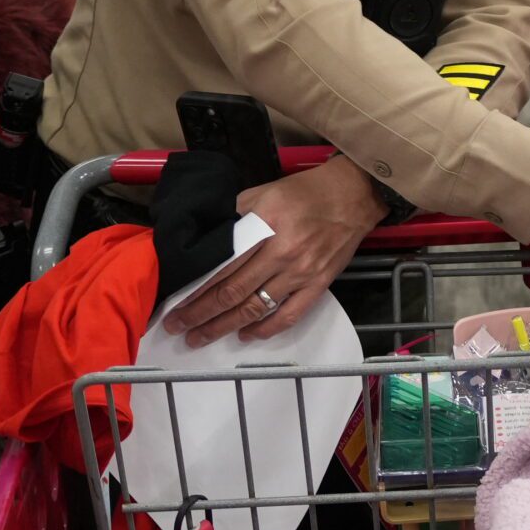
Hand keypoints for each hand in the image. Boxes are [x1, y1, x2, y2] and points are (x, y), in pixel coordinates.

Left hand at [165, 159, 385, 344]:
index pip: (222, 269)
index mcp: (264, 227)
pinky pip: (289, 315)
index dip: (196, 292)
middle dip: (201, 315)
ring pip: (256, 308)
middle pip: (233, 293)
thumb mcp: (263, 193)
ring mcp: (301, 272)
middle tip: (179, 328)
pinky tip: (246, 335)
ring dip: (225, 326)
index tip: (176, 306)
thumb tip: (206, 240)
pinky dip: (266, 329)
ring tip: (202, 337)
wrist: (352, 195)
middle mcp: (282, 253)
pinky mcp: (319, 284)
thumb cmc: (306, 192)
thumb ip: (235, 216)